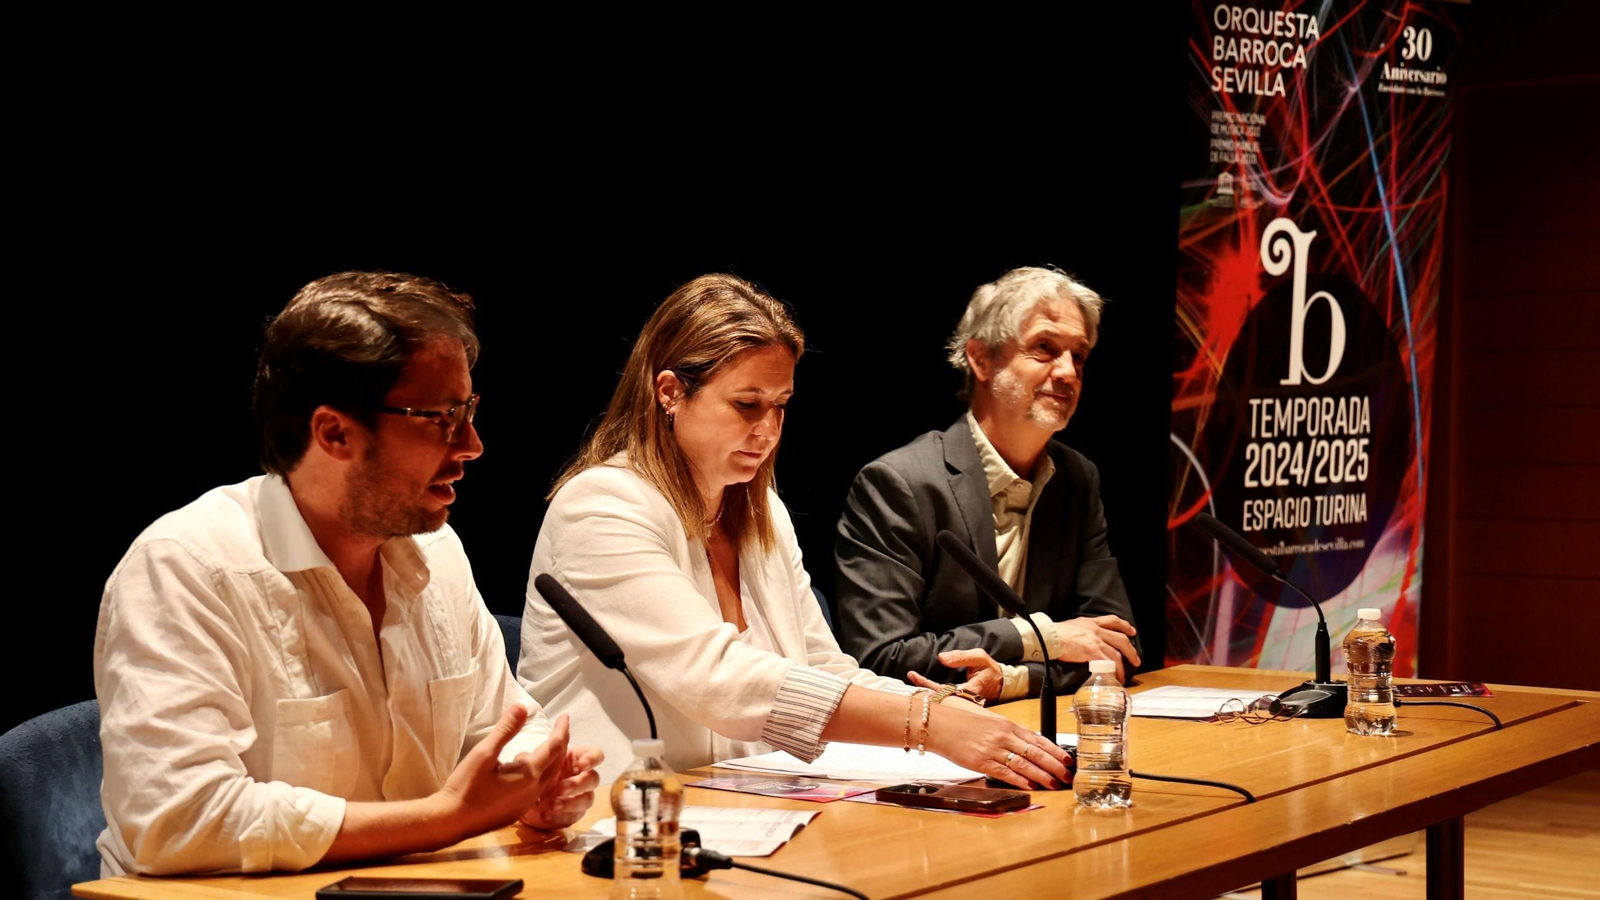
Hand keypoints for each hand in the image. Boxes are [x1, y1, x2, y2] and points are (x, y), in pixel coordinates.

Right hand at [436, 707, 568, 842]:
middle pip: (557, 762)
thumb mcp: (484, 753)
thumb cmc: (466, 785)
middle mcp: (535, 790)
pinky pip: (538, 789)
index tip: (565, 716)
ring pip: (548, 777)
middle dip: (560, 744)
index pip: (555, 746)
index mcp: (529, 774)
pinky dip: (539, 774)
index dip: (562, 729)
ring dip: (549, 760)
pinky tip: (524, 770)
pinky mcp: (518, 812)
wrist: (451, 821)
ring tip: (541, 747)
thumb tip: (523, 707)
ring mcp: (527, 804)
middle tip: (559, 728)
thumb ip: (506, 730)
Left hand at [521, 744, 603, 830]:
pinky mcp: (574, 814)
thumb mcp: (534, 762)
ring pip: (588, 799)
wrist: (524, 799)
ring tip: (552, 805)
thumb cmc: (535, 773)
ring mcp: (581, 797)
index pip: (596, 754)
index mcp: (575, 759)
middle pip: (594, 778)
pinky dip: (559, 817)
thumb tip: (541, 747)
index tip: (582, 764)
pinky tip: (545, 816)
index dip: (593, 758)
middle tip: (561, 789)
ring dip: (571, 803)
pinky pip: (572, 817)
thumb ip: (539, 754)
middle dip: (578, 784)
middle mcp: (582, 777)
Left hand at [905, 648, 1004, 702]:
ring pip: (940, 703)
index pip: (943, 691)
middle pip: (938, 701)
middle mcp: (964, 703)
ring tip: (911, 683)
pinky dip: (932, 695)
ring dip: (924, 694)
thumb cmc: (990, 669)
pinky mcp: (960, 707)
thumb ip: (961, 657)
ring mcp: (962, 707)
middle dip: (920, 693)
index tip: (912, 675)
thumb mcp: (980, 657)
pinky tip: (921, 690)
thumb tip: (941, 658)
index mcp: (969, 691)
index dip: (927, 684)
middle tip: (908, 681)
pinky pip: (944, 702)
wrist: (1002, 684)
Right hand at [925, 703, 1070, 790]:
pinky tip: (1031, 786)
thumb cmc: (962, 724)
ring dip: (1041, 775)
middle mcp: (1003, 736)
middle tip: (1067, 775)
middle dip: (1054, 765)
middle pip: (1035, 752)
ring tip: (1054, 783)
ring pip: (1024, 763)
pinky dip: (1020, 780)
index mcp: (1007, 725)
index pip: (1038, 738)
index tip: (1068, 759)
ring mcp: (993, 749)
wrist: (938, 725)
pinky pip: (1005, 772)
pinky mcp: (981, 762)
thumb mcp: (990, 722)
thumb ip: (1008, 734)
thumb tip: (1027, 745)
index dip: (1055, 750)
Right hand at [1051, 615, 1140, 681]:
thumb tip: (1084, 638)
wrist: (1048, 637)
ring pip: (1116, 654)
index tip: (1132, 631)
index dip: (1124, 625)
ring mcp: (1095, 641)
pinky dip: (1112, 671)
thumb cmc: (1055, 633)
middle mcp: (1096, 630)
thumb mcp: (1072, 625)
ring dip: (1122, 666)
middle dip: (1131, 650)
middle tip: (1136, 660)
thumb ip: (1082, 630)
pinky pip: (1107, 663)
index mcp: (1091, 622)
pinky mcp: (1092, 651)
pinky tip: (1113, 678)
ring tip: (1123, 676)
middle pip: (1121, 639)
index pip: (1112, 620)